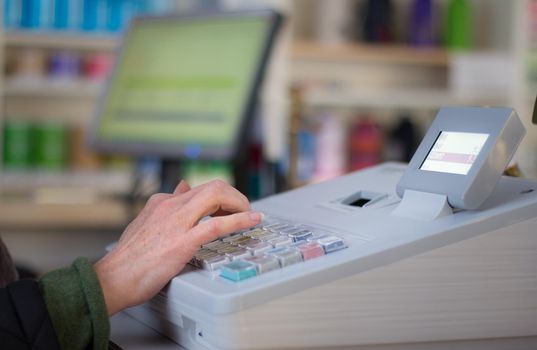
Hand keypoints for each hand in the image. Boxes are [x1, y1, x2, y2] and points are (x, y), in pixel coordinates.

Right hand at [94, 180, 261, 314]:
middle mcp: (170, 206)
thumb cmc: (128, 258)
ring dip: (239, 203)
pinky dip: (240, 220)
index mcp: (162, 202)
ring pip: (217, 196)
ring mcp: (176, 221)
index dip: (221, 196)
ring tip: (250, 214)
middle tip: (243, 210)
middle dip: (234, 196)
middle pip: (213, 187)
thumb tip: (183, 187)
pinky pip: (217, 224)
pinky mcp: (182, 241)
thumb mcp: (146, 223)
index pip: (200, 188)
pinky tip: (252, 220)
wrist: (112, 279)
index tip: (230, 207)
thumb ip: (167, 205)